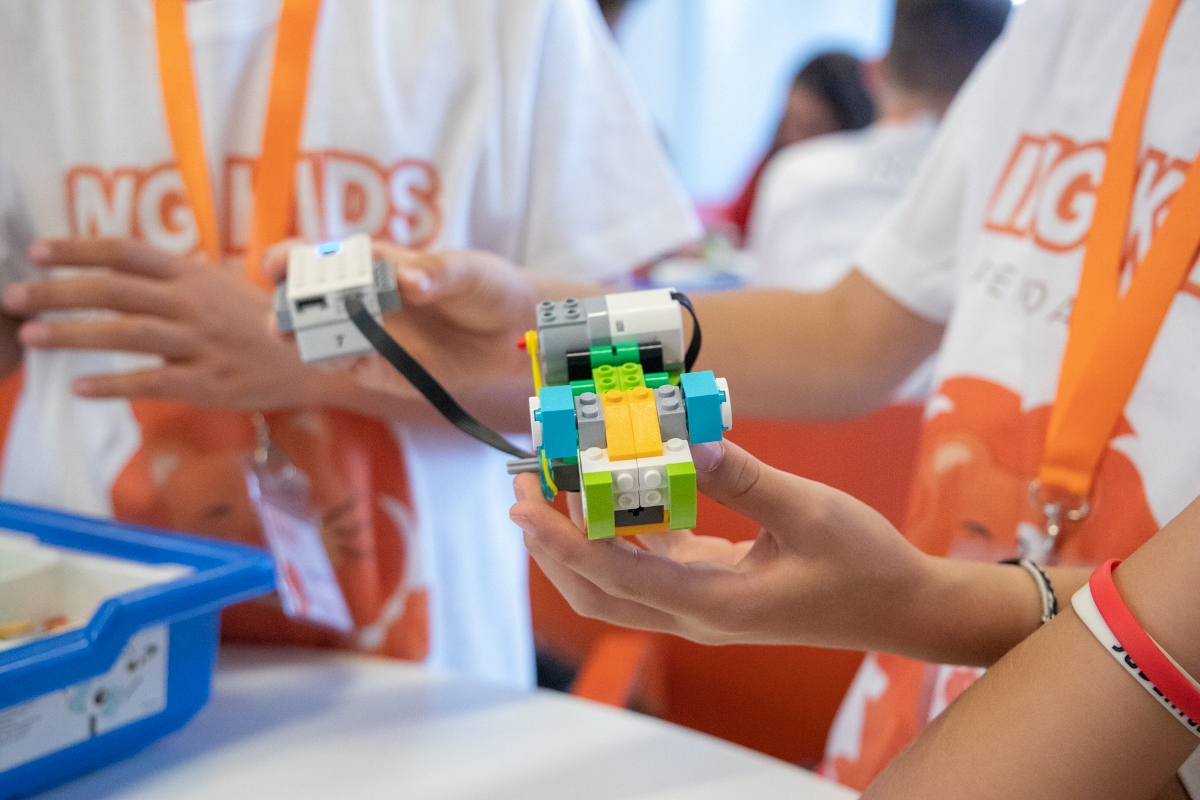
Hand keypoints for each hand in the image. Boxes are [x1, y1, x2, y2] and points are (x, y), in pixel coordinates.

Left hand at [2, 238, 321, 408]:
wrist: (317, 361)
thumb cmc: (268, 323)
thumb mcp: (225, 287)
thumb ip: (178, 279)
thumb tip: (123, 271)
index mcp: (195, 274)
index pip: (127, 252)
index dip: (79, 249)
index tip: (38, 252)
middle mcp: (195, 303)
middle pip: (115, 290)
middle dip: (58, 292)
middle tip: (14, 297)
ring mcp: (202, 343)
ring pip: (127, 333)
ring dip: (74, 334)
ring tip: (33, 336)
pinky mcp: (210, 383)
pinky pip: (154, 382)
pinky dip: (114, 385)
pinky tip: (79, 387)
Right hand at [264, 242, 558, 419]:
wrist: (514, 328)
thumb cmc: (484, 284)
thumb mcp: (465, 270)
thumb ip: (436, 273)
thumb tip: (408, 280)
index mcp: (371, 265)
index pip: (316, 260)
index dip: (289, 260)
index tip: (278, 265)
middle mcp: (362, 302)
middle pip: (305, 307)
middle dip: (286, 312)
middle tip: (284, 321)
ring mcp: (372, 339)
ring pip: (322, 344)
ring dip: (312, 344)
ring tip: (316, 344)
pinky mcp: (388, 372)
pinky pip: (357, 371)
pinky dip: (352, 366)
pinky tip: (360, 361)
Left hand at [512, 438, 938, 650]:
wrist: (902, 606)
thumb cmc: (864, 564)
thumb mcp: (811, 511)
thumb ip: (747, 478)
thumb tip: (691, 438)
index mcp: (715, 604)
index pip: (616, 577)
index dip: (562, 541)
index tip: (523, 507)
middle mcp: (697, 613)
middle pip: (597, 592)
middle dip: (552, 546)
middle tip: (523, 489)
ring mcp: (702, 605)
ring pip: (618, 583)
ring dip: (580, 540)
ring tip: (556, 485)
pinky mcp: (713, 589)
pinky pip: (649, 566)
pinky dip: (622, 534)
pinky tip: (616, 489)